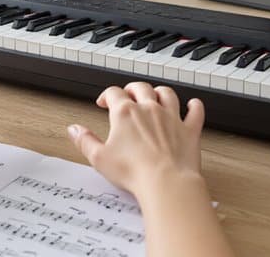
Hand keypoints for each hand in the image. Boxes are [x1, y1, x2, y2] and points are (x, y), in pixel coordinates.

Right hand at [67, 82, 205, 199]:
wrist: (166, 182)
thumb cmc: (134, 171)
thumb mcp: (99, 157)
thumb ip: (84, 140)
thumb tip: (73, 130)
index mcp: (126, 113)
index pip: (114, 93)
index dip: (106, 95)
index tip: (103, 102)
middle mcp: (149, 109)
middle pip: (140, 87)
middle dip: (132, 88)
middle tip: (128, 94)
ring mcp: (171, 117)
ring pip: (167, 93)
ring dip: (160, 92)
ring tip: (155, 95)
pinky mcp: (189, 130)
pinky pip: (195, 112)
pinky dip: (195, 106)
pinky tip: (193, 104)